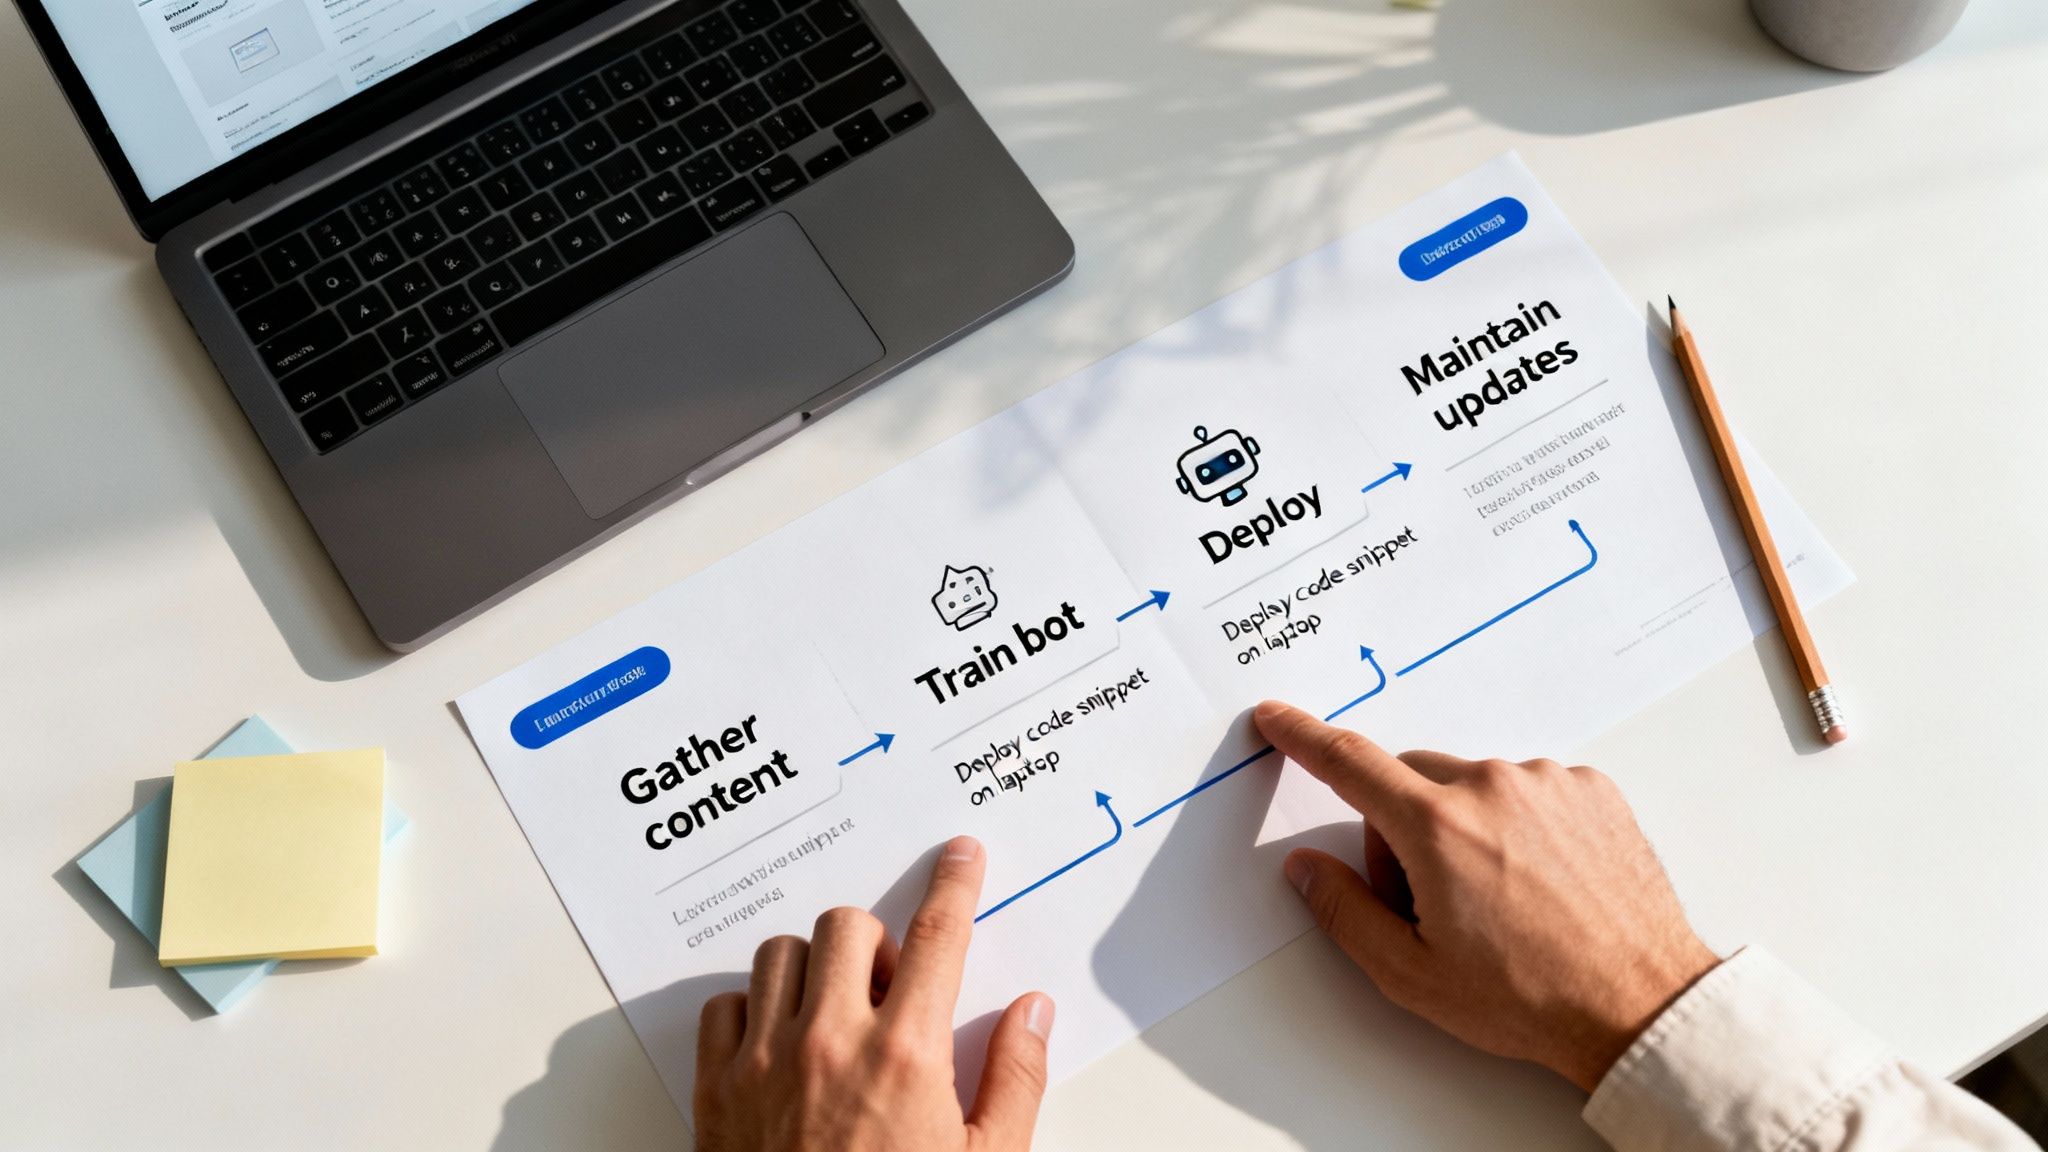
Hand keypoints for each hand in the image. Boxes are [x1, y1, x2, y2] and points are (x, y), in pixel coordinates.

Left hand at [695, 836, 1054, 1151]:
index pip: (936, 938)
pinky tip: (781, 1044)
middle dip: (875, 944)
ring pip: (780, 954)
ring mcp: (764, 1064)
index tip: (960, 857)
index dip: (954, 885)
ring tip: (835, 1015)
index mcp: (906, 1057)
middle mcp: (829, 1044)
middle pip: (847, 927)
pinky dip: (752, 1010)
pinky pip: (725, 1006)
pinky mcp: (716, 1091)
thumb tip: (1033, 1011)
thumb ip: (1014, 1079)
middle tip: (890, 989)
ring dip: (813, 969)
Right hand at [1254, 701, 1718, 1091]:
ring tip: (1498, 899)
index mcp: (1437, 828)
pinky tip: (1538, 882)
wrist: (1640, 1005)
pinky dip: (1518, 824)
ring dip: (1463, 825)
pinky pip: (1527, 788)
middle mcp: (1491, 787)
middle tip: (1426, 900)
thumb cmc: (1530, 998)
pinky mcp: (1591, 790)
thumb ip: (1345, 910)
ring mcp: (1547, 783)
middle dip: (1400, 828)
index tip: (1278, 719)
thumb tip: (1307, 868)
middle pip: (1410, 780)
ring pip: (1471, 784)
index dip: (1304, 737)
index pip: (1349, 763)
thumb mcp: (1411, 973)